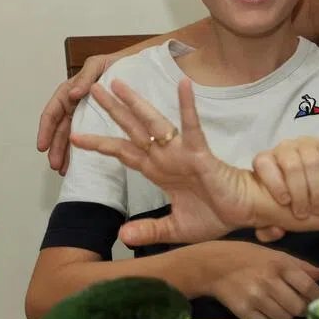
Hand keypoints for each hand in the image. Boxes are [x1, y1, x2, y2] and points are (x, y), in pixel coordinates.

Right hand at [38, 54, 109, 174]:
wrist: (136, 64)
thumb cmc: (116, 62)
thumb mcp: (98, 64)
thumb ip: (85, 77)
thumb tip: (73, 93)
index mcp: (71, 90)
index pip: (53, 112)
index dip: (46, 129)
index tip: (42, 145)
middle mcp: (75, 103)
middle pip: (60, 128)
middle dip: (55, 147)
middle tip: (54, 164)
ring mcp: (85, 112)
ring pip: (70, 134)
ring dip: (65, 152)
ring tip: (62, 169)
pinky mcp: (98, 119)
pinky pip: (86, 134)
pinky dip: (80, 148)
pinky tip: (78, 161)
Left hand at [71, 77, 269, 245]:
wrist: (244, 214)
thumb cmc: (216, 215)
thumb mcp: (174, 229)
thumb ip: (149, 231)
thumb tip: (121, 235)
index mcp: (159, 171)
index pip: (123, 153)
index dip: (100, 144)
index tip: (75, 136)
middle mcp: (166, 157)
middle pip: (132, 130)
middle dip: (112, 110)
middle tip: (93, 88)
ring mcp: (182, 152)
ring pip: (154, 123)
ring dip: (136, 103)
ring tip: (119, 83)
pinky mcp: (201, 153)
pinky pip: (192, 127)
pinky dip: (187, 106)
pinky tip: (183, 85)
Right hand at [207, 243, 318, 318]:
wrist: (213, 265)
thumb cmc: (248, 257)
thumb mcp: (275, 255)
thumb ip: (301, 266)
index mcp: (280, 264)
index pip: (307, 286)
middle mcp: (269, 281)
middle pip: (297, 306)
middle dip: (302, 309)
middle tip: (299, 306)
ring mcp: (255, 297)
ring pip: (283, 317)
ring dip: (286, 315)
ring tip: (280, 307)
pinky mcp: (243, 311)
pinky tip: (267, 313)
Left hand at [253, 137, 318, 218]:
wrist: (311, 184)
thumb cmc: (289, 200)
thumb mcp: (273, 213)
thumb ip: (267, 226)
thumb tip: (275, 231)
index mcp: (265, 161)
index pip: (264, 163)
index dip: (273, 182)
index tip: (284, 202)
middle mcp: (284, 149)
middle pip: (291, 165)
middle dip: (299, 192)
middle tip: (304, 214)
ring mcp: (306, 145)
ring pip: (311, 161)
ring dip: (317, 188)